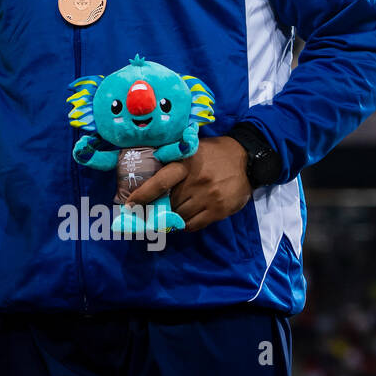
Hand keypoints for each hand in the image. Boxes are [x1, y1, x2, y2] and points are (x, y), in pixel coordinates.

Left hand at [125, 136, 251, 232]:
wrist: (246, 158)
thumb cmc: (212, 154)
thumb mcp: (191, 151)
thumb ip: (172, 162)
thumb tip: (146, 175)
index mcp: (185, 164)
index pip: (160, 182)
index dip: (143, 194)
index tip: (130, 204)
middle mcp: (196, 181)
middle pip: (169, 203)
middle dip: (160, 208)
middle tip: (153, 210)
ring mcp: (209, 197)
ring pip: (180, 215)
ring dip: (173, 216)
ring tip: (172, 213)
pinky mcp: (219, 209)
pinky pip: (195, 224)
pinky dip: (186, 224)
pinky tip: (184, 219)